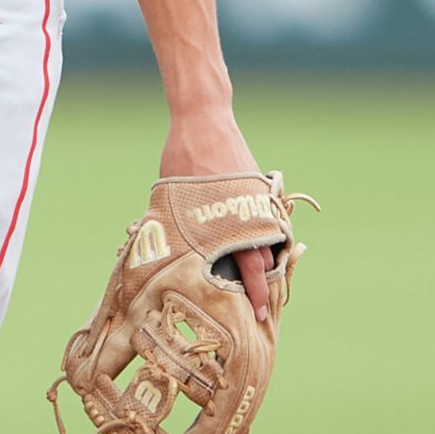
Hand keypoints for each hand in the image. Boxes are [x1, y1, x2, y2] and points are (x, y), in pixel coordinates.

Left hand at [159, 105, 275, 323]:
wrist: (204, 118)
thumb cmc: (183, 158)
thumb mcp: (172, 198)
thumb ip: (178, 229)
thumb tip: (167, 256)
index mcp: (232, 221)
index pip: (251, 269)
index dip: (257, 294)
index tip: (259, 315)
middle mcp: (252, 213)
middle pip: (264, 259)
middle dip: (260, 282)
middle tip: (253, 307)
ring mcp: (259, 199)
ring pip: (267, 240)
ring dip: (260, 258)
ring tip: (250, 278)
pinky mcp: (259, 188)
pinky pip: (264, 220)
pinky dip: (259, 234)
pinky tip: (246, 243)